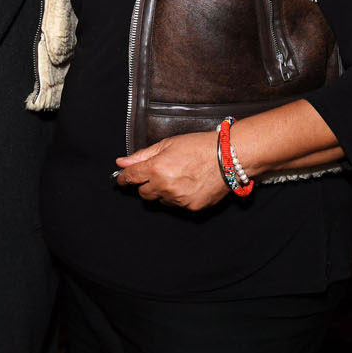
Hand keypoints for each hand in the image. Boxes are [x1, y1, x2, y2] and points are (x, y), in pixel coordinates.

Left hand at [111, 131, 226, 209]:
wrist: (229, 156)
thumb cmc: (200, 146)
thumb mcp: (168, 144)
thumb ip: (142, 155)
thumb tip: (122, 162)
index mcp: (156, 169)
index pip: (130, 178)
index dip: (124, 178)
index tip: (122, 178)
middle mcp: (165, 187)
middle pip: (143, 193)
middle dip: (146, 185)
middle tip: (159, 173)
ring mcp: (178, 200)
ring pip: (161, 200)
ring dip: (164, 191)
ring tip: (180, 176)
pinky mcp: (191, 208)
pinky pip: (177, 205)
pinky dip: (179, 197)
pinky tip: (189, 184)